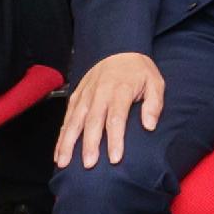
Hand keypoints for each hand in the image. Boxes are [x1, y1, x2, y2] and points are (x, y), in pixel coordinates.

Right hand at [57, 52, 164, 167]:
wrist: (119, 49)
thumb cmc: (138, 71)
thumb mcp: (155, 82)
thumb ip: (154, 104)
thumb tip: (150, 126)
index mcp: (120, 90)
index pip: (116, 118)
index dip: (115, 139)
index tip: (115, 158)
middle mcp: (99, 93)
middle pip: (92, 122)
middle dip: (89, 144)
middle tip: (89, 165)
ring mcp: (85, 95)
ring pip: (74, 121)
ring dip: (68, 142)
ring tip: (63, 163)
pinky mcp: (76, 96)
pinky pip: (67, 117)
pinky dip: (61, 135)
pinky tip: (58, 151)